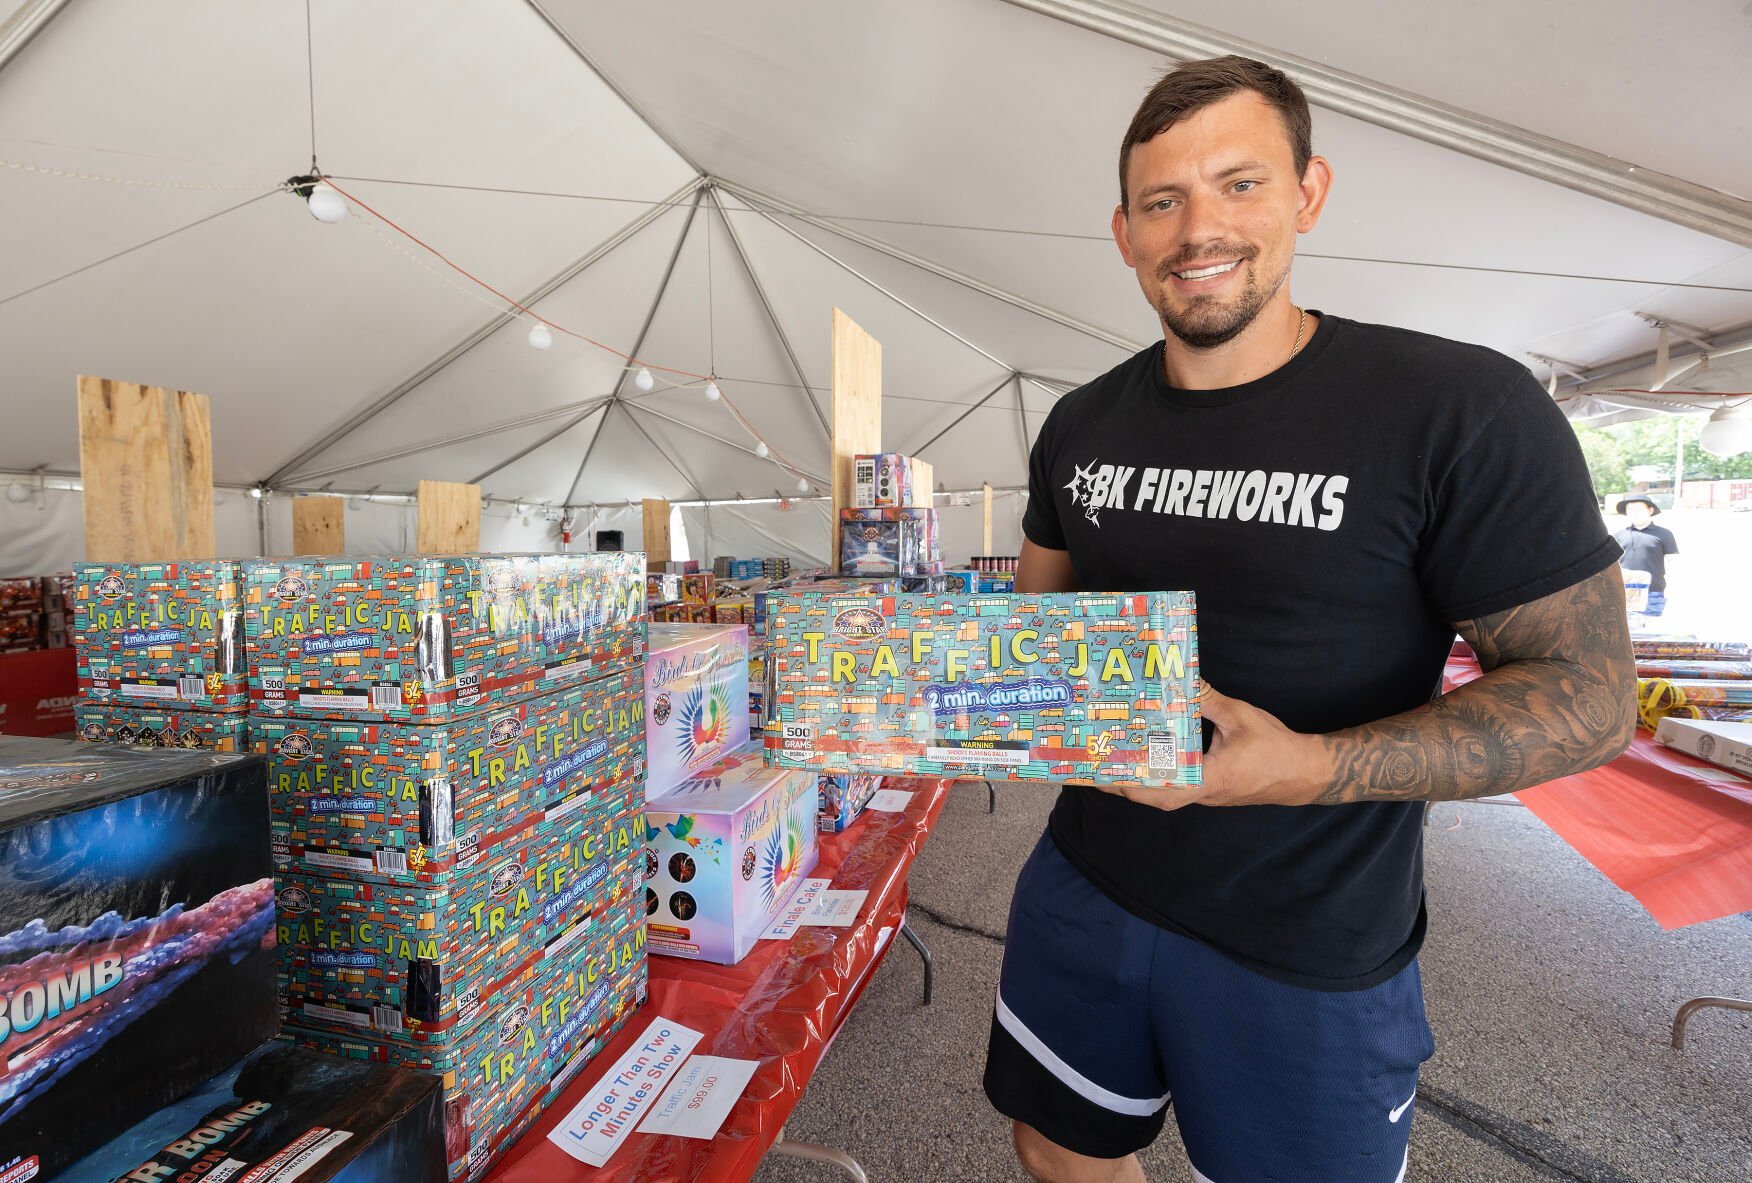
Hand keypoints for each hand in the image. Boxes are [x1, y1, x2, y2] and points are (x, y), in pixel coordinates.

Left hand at [1095, 683, 1323, 810]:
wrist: (1304, 772)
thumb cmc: (1275, 747)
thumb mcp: (1240, 717)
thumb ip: (1209, 699)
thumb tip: (1183, 678)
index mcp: (1211, 778)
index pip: (1166, 789)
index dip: (1135, 784)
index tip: (1107, 774)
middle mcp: (1204, 793)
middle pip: (1157, 798)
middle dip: (1125, 786)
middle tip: (1096, 768)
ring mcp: (1207, 795)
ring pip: (1166, 796)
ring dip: (1138, 784)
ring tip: (1112, 764)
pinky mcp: (1211, 790)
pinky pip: (1178, 789)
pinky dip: (1157, 779)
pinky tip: (1145, 762)